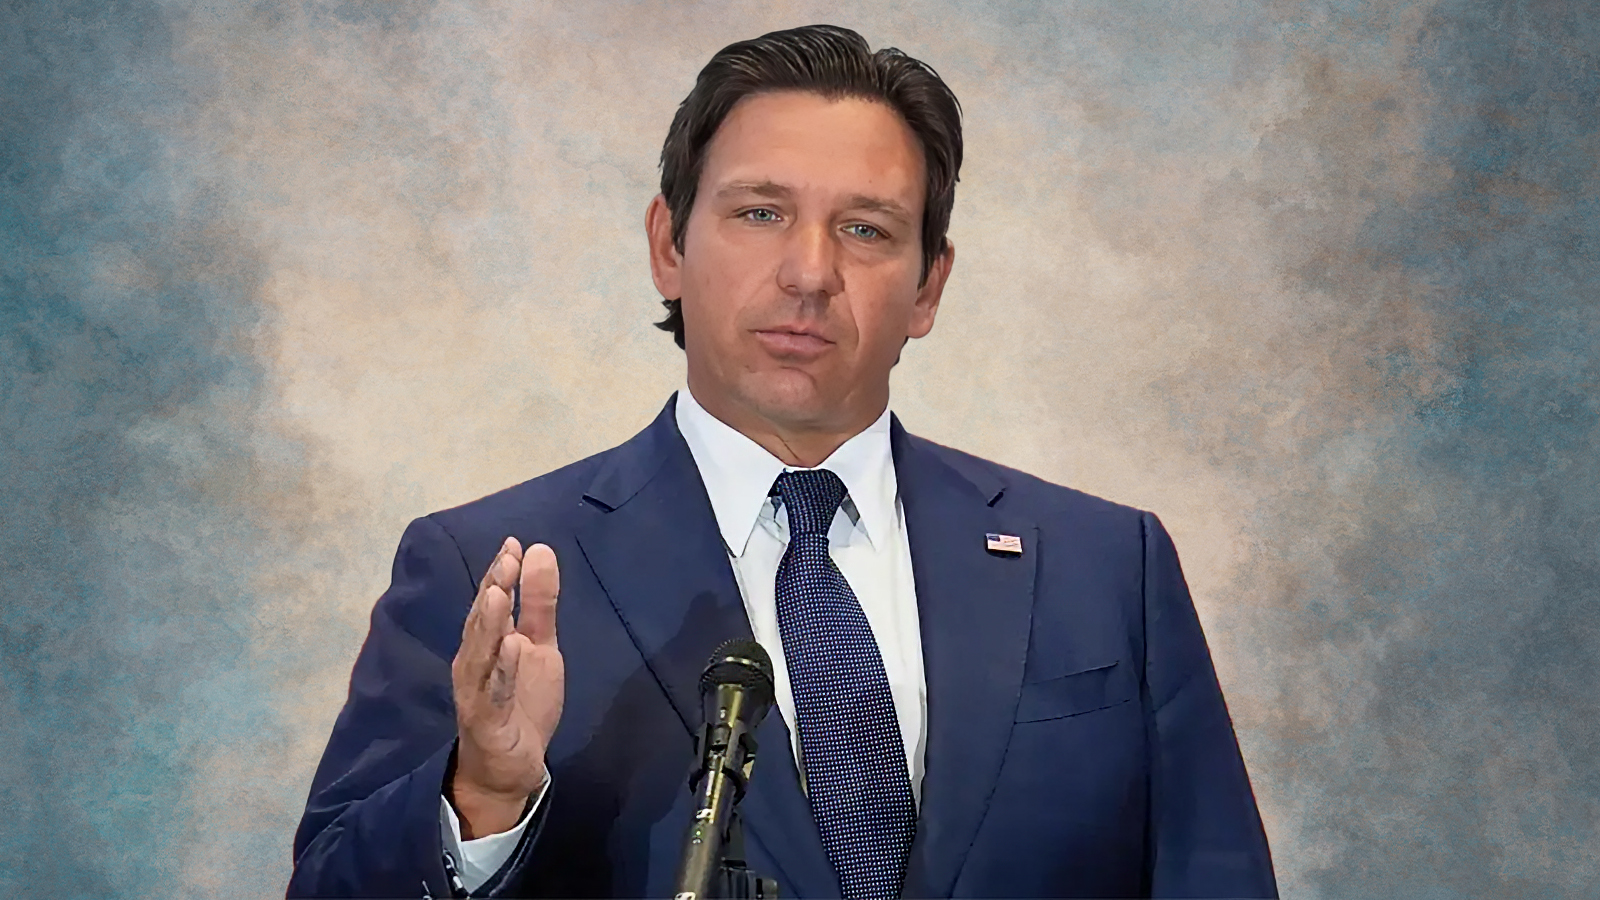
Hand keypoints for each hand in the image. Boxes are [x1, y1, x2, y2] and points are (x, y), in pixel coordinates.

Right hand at [449, 537, 563, 838]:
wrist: (509, 767)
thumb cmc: (520, 702)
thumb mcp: (540, 647)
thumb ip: (539, 604)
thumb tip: (538, 550)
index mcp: (487, 642)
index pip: (491, 602)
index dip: (500, 572)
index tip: (513, 542)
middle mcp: (474, 662)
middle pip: (482, 621)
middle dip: (493, 588)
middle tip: (506, 557)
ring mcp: (477, 691)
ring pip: (481, 653)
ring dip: (490, 623)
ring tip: (500, 592)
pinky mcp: (486, 719)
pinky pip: (494, 692)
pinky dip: (502, 669)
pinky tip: (512, 647)